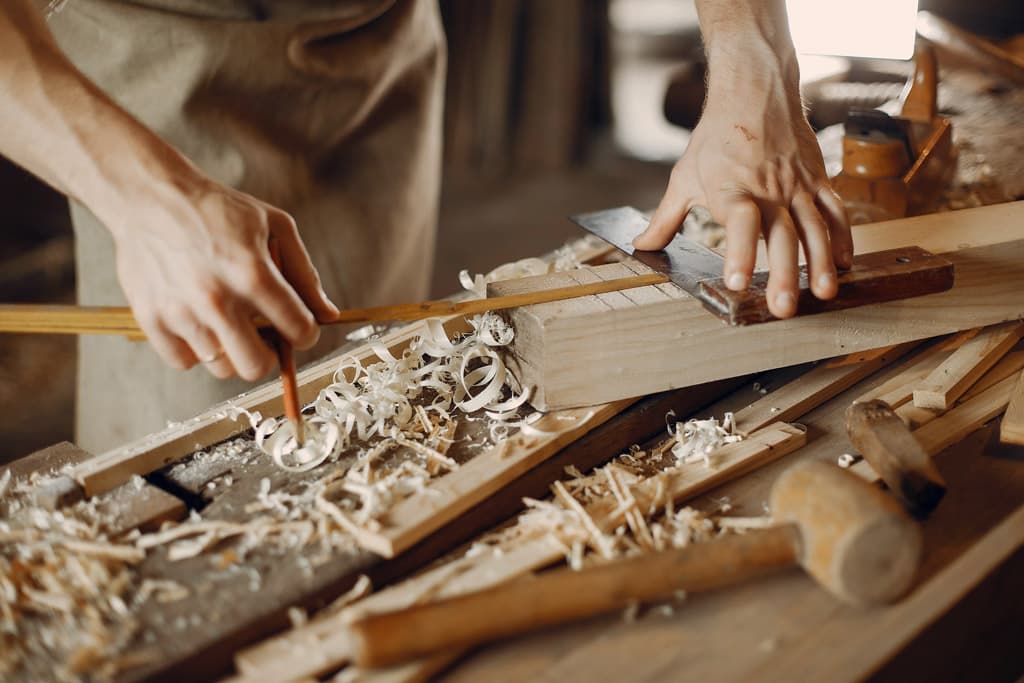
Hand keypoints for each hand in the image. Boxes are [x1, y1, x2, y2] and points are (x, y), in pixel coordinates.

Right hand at [108, 171, 339, 380]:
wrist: (149, 195)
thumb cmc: (217, 209)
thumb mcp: (275, 226)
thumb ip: (305, 274)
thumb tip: (328, 315)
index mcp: (252, 274)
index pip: (298, 331)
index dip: (306, 333)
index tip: (299, 327)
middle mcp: (216, 299)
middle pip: (256, 366)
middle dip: (269, 354)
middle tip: (265, 334)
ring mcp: (180, 312)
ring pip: (222, 367)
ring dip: (231, 350)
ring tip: (228, 320)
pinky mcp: (150, 319)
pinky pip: (183, 361)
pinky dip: (195, 350)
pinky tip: (199, 322)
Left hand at [634, 87, 851, 318]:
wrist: (755, 92)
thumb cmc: (716, 137)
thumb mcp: (684, 177)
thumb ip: (665, 219)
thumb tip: (640, 246)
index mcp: (732, 189)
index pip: (739, 223)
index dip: (740, 251)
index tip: (736, 281)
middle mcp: (768, 189)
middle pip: (782, 234)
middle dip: (785, 274)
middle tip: (784, 309)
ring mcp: (796, 185)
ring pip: (814, 226)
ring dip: (822, 262)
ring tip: (824, 293)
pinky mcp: (817, 179)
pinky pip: (834, 210)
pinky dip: (842, 237)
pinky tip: (845, 264)